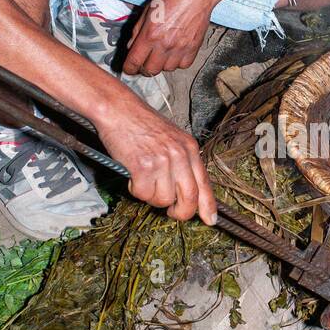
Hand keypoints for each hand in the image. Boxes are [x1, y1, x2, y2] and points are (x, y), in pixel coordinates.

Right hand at [97, 90, 217, 224]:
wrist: (119, 110)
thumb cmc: (142, 125)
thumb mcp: (172, 139)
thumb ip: (182, 162)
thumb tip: (186, 192)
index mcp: (190, 148)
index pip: (204, 183)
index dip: (208, 206)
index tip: (210, 220)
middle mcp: (180, 155)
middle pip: (189, 198)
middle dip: (181, 212)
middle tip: (171, 212)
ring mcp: (162, 161)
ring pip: (163, 199)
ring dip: (151, 196)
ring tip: (143, 178)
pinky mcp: (143, 167)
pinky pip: (143, 194)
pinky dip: (135, 189)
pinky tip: (132, 174)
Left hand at [123, 0, 220, 75]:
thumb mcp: (148, 10)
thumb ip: (137, 30)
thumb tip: (131, 46)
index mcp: (150, 34)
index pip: (134, 62)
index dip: (129, 68)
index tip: (129, 68)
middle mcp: (165, 44)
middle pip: (150, 71)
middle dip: (144, 68)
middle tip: (144, 61)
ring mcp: (180, 48)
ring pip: (167, 69)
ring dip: (162, 64)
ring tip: (162, 53)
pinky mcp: (194, 48)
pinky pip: (183, 65)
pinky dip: (178, 62)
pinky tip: (176, 52)